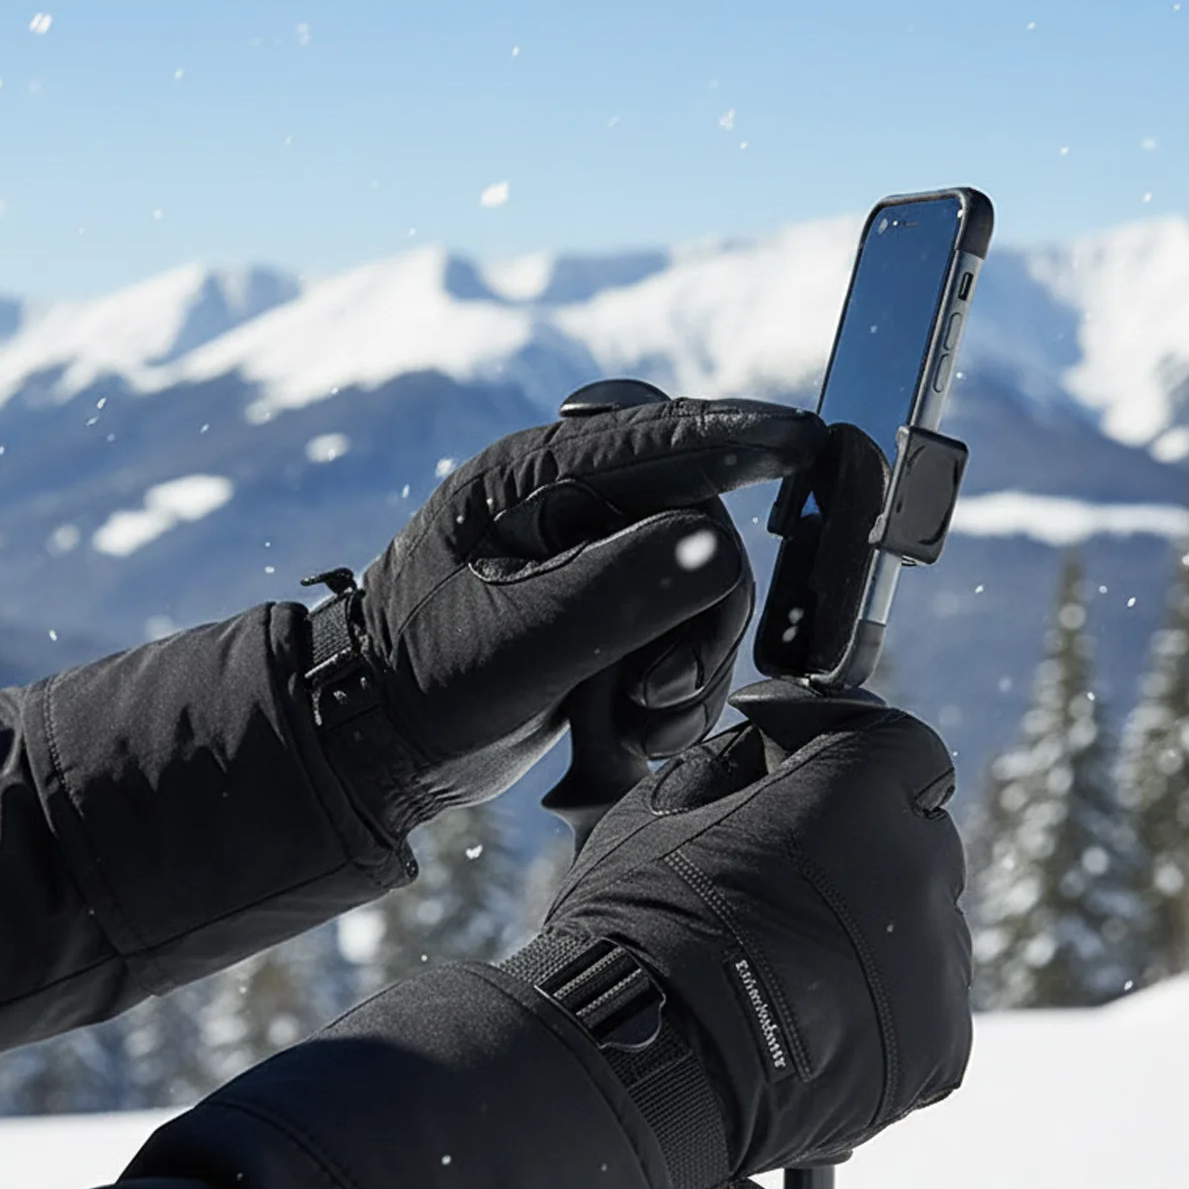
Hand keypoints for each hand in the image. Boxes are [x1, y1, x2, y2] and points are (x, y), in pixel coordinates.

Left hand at [307, 399, 827, 842]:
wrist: (384, 751)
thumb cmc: (426, 683)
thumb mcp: (520, 638)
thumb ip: (622, 589)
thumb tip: (721, 547)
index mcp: (531, 478)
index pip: (657, 438)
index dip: (738, 437)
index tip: (804, 441)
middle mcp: (568, 506)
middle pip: (702, 529)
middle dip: (703, 621)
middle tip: (657, 693)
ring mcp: (592, 562)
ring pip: (706, 593)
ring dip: (691, 671)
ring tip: (634, 725)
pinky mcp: (608, 617)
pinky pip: (687, 639)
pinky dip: (678, 695)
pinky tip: (630, 734)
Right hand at [505, 686, 971, 1188]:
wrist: (640, 1063)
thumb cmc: (639, 924)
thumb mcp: (663, 804)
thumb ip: (741, 763)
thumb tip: (772, 754)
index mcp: (860, 793)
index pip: (901, 748)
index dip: (853, 761)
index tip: (804, 784)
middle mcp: (920, 868)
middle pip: (915, 837)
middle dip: (860, 846)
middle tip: (784, 885)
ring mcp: (937, 962)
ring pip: (923, 925)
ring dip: (872, 930)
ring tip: (787, 965)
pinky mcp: (939, 1045)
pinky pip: (924, 1004)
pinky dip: (880, 1006)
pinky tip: (810, 1018)